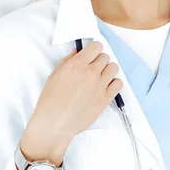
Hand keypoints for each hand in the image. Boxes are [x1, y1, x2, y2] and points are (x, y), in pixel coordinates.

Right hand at [21, 42, 122, 163]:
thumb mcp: (54, 76)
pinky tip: (105, 87)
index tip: (91, 54)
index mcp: (77, 65)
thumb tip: (77, 52)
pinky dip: (113, 83)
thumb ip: (67, 61)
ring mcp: (100, 86)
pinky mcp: (105, 99)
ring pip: (114, 68)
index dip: (94, 49)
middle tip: (93, 69)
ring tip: (100, 78)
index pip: (96, 46)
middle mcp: (90, 73)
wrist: (55, 123)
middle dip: (99, 61)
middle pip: (105, 57)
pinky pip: (118, 84)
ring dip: (108, 70)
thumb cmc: (50, 100)